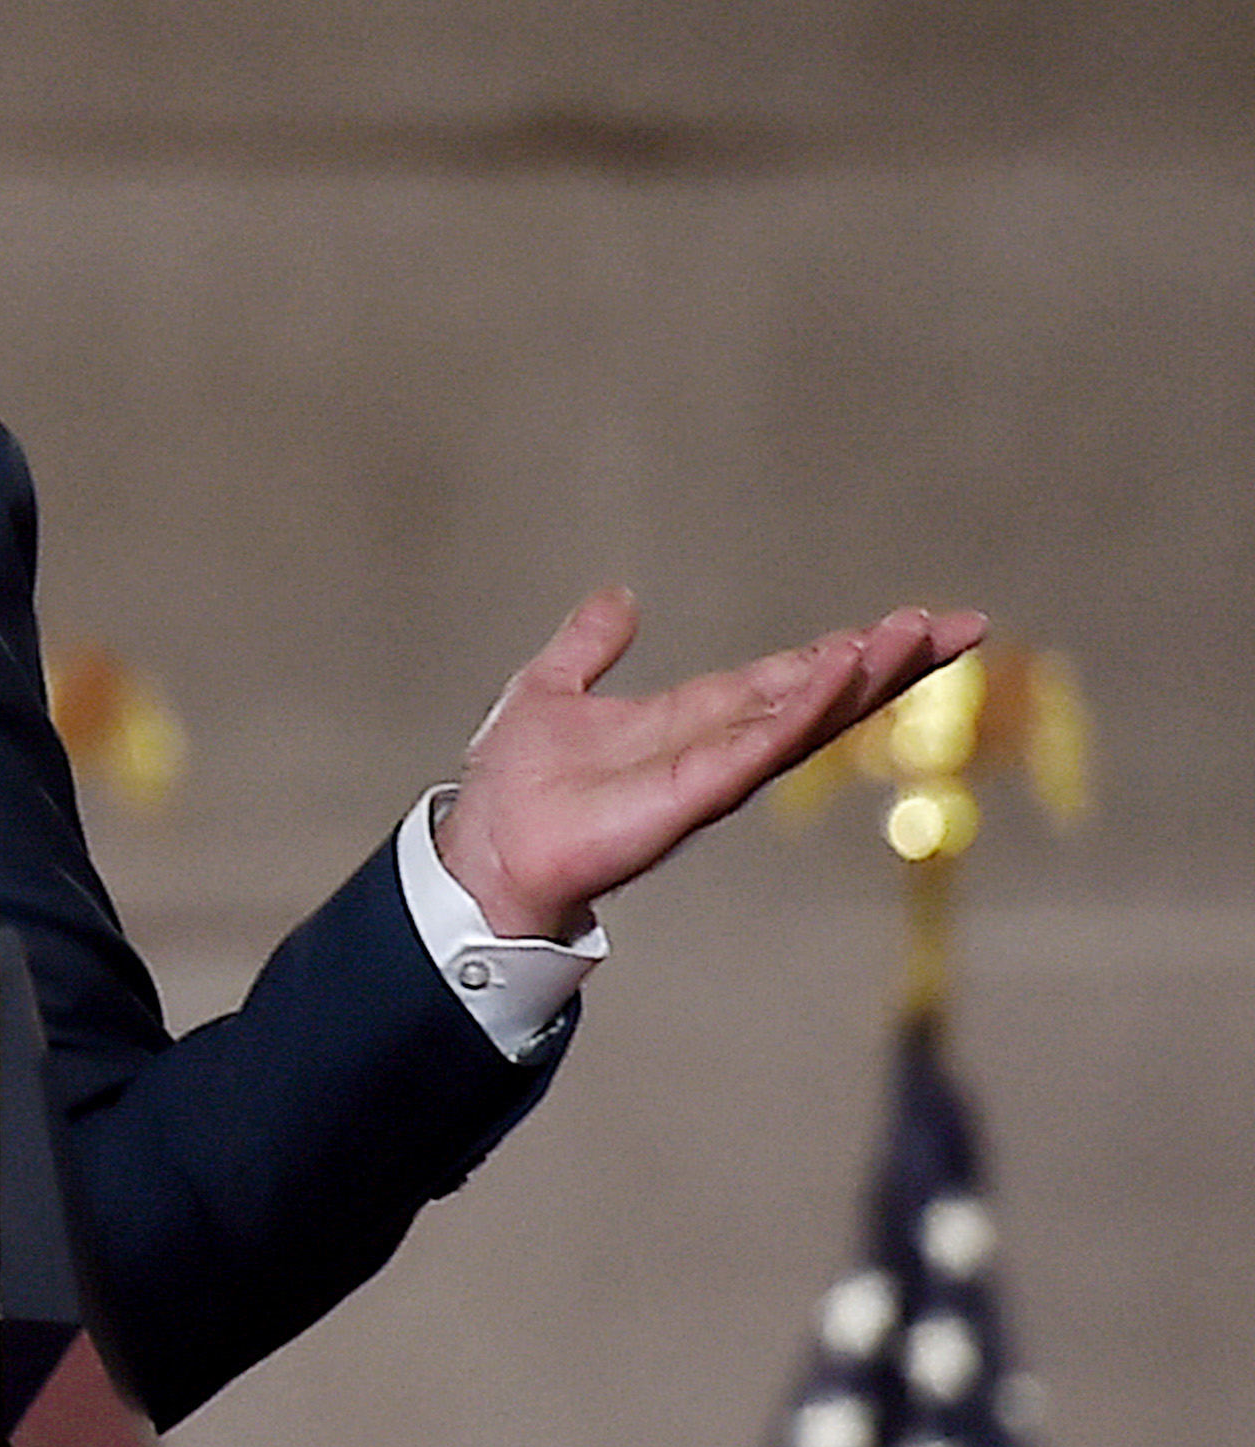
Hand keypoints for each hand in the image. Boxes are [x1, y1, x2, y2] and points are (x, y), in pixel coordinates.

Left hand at [436, 588, 986, 941]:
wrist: (485, 847)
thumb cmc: (516, 785)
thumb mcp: (552, 689)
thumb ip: (589, 645)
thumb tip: (619, 599)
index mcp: (695, 717)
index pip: (791, 675)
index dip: (847, 650)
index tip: (911, 621)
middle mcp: (719, 743)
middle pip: (825, 695)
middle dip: (891, 661)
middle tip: (961, 624)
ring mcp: (714, 771)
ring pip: (809, 717)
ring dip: (865, 676)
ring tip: (918, 633)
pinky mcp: (695, 793)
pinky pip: (761, 746)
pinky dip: (801, 709)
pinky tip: (841, 673)